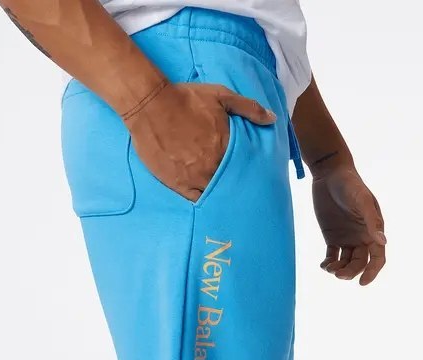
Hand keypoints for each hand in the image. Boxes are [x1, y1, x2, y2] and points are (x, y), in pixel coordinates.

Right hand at [123, 81, 275, 200]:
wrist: (151, 105)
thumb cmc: (186, 99)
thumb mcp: (222, 96)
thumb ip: (249, 108)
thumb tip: (272, 119)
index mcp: (226, 146)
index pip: (244, 167)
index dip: (247, 171)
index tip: (250, 173)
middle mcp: (213, 165)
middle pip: (230, 182)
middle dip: (235, 184)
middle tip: (240, 189)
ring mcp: (194, 177)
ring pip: (214, 193)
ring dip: (219, 193)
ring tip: (225, 197)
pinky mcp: (177, 183)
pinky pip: (194, 198)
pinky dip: (201, 199)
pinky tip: (206, 200)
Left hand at [312, 163, 385, 284]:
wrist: (329, 175)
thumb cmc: (350, 184)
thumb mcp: (362, 200)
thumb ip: (372, 220)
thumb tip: (383, 242)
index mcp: (373, 230)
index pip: (377, 257)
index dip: (372, 271)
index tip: (362, 282)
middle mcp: (361, 237)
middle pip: (360, 262)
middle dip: (351, 271)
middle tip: (338, 274)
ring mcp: (346, 237)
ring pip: (346, 261)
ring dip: (339, 269)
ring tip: (329, 268)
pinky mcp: (332, 236)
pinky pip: (332, 255)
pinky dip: (329, 263)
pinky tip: (324, 265)